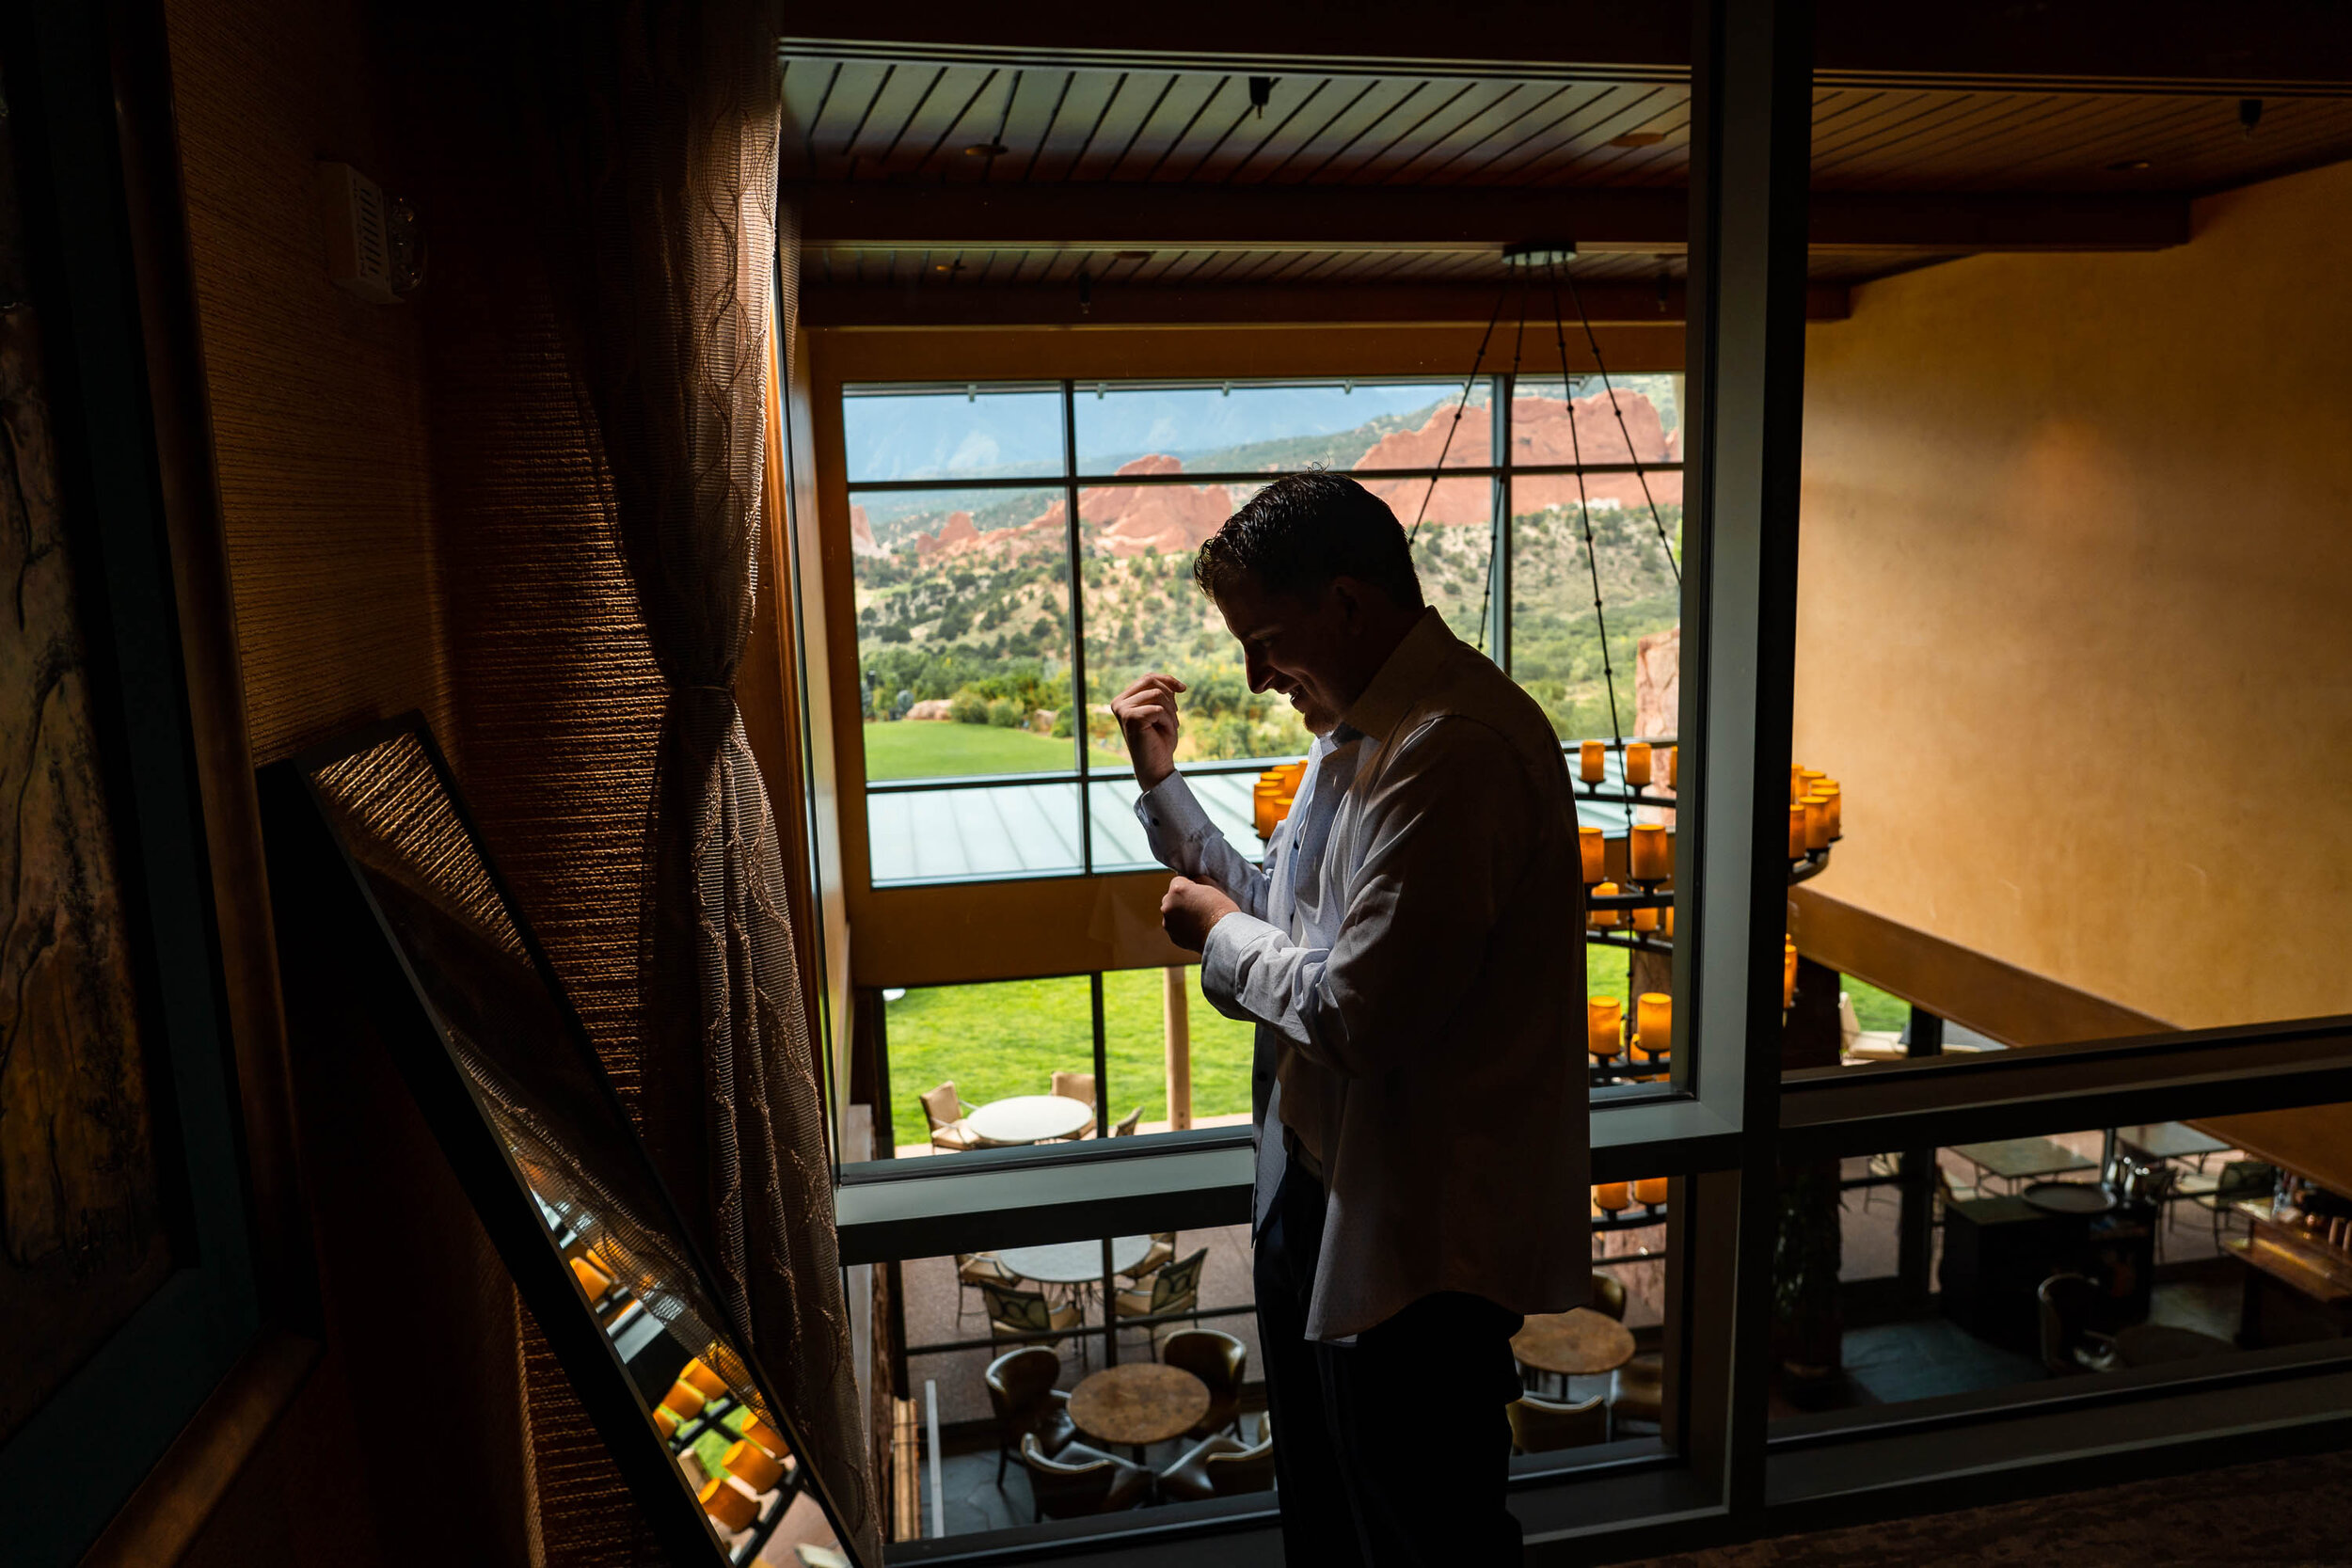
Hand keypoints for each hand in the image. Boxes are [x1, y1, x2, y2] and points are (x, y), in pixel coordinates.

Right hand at [1110, 672, 1186, 790]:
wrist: (1157, 766)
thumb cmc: (1160, 740)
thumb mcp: (1163, 711)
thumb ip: (1162, 694)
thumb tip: (1173, 682)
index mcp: (1123, 700)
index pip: (1147, 678)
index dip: (1167, 680)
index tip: (1183, 688)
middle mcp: (1119, 703)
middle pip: (1151, 682)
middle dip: (1170, 697)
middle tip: (1174, 717)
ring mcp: (1122, 710)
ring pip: (1158, 694)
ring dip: (1171, 711)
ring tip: (1170, 726)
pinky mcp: (1130, 717)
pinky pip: (1159, 709)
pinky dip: (1168, 720)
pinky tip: (1165, 732)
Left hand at [1160, 875, 1238, 953]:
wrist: (1225, 936)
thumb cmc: (1222, 910)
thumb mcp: (1213, 886)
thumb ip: (1198, 880)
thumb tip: (1193, 880)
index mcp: (1177, 890)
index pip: (1178, 880)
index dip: (1190, 885)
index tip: (1200, 893)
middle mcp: (1168, 905)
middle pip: (1172, 897)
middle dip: (1182, 900)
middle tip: (1199, 906)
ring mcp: (1168, 923)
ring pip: (1172, 913)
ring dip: (1181, 914)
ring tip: (1199, 919)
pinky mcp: (1173, 937)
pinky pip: (1176, 928)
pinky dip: (1183, 927)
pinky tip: (1197, 929)